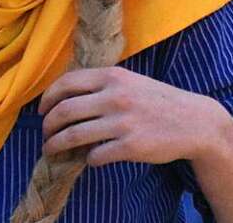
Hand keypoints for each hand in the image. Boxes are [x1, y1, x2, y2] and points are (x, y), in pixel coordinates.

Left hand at [40, 66, 229, 165]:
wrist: (194, 121)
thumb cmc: (154, 100)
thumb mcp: (127, 80)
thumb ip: (98, 84)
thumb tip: (61, 96)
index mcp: (111, 76)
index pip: (65, 83)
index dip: (47, 98)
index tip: (41, 111)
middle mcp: (114, 97)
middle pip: (64, 111)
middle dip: (47, 125)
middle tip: (44, 134)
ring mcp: (123, 122)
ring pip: (74, 135)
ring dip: (57, 145)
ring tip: (52, 149)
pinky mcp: (132, 146)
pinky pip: (96, 155)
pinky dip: (87, 159)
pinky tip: (89, 158)